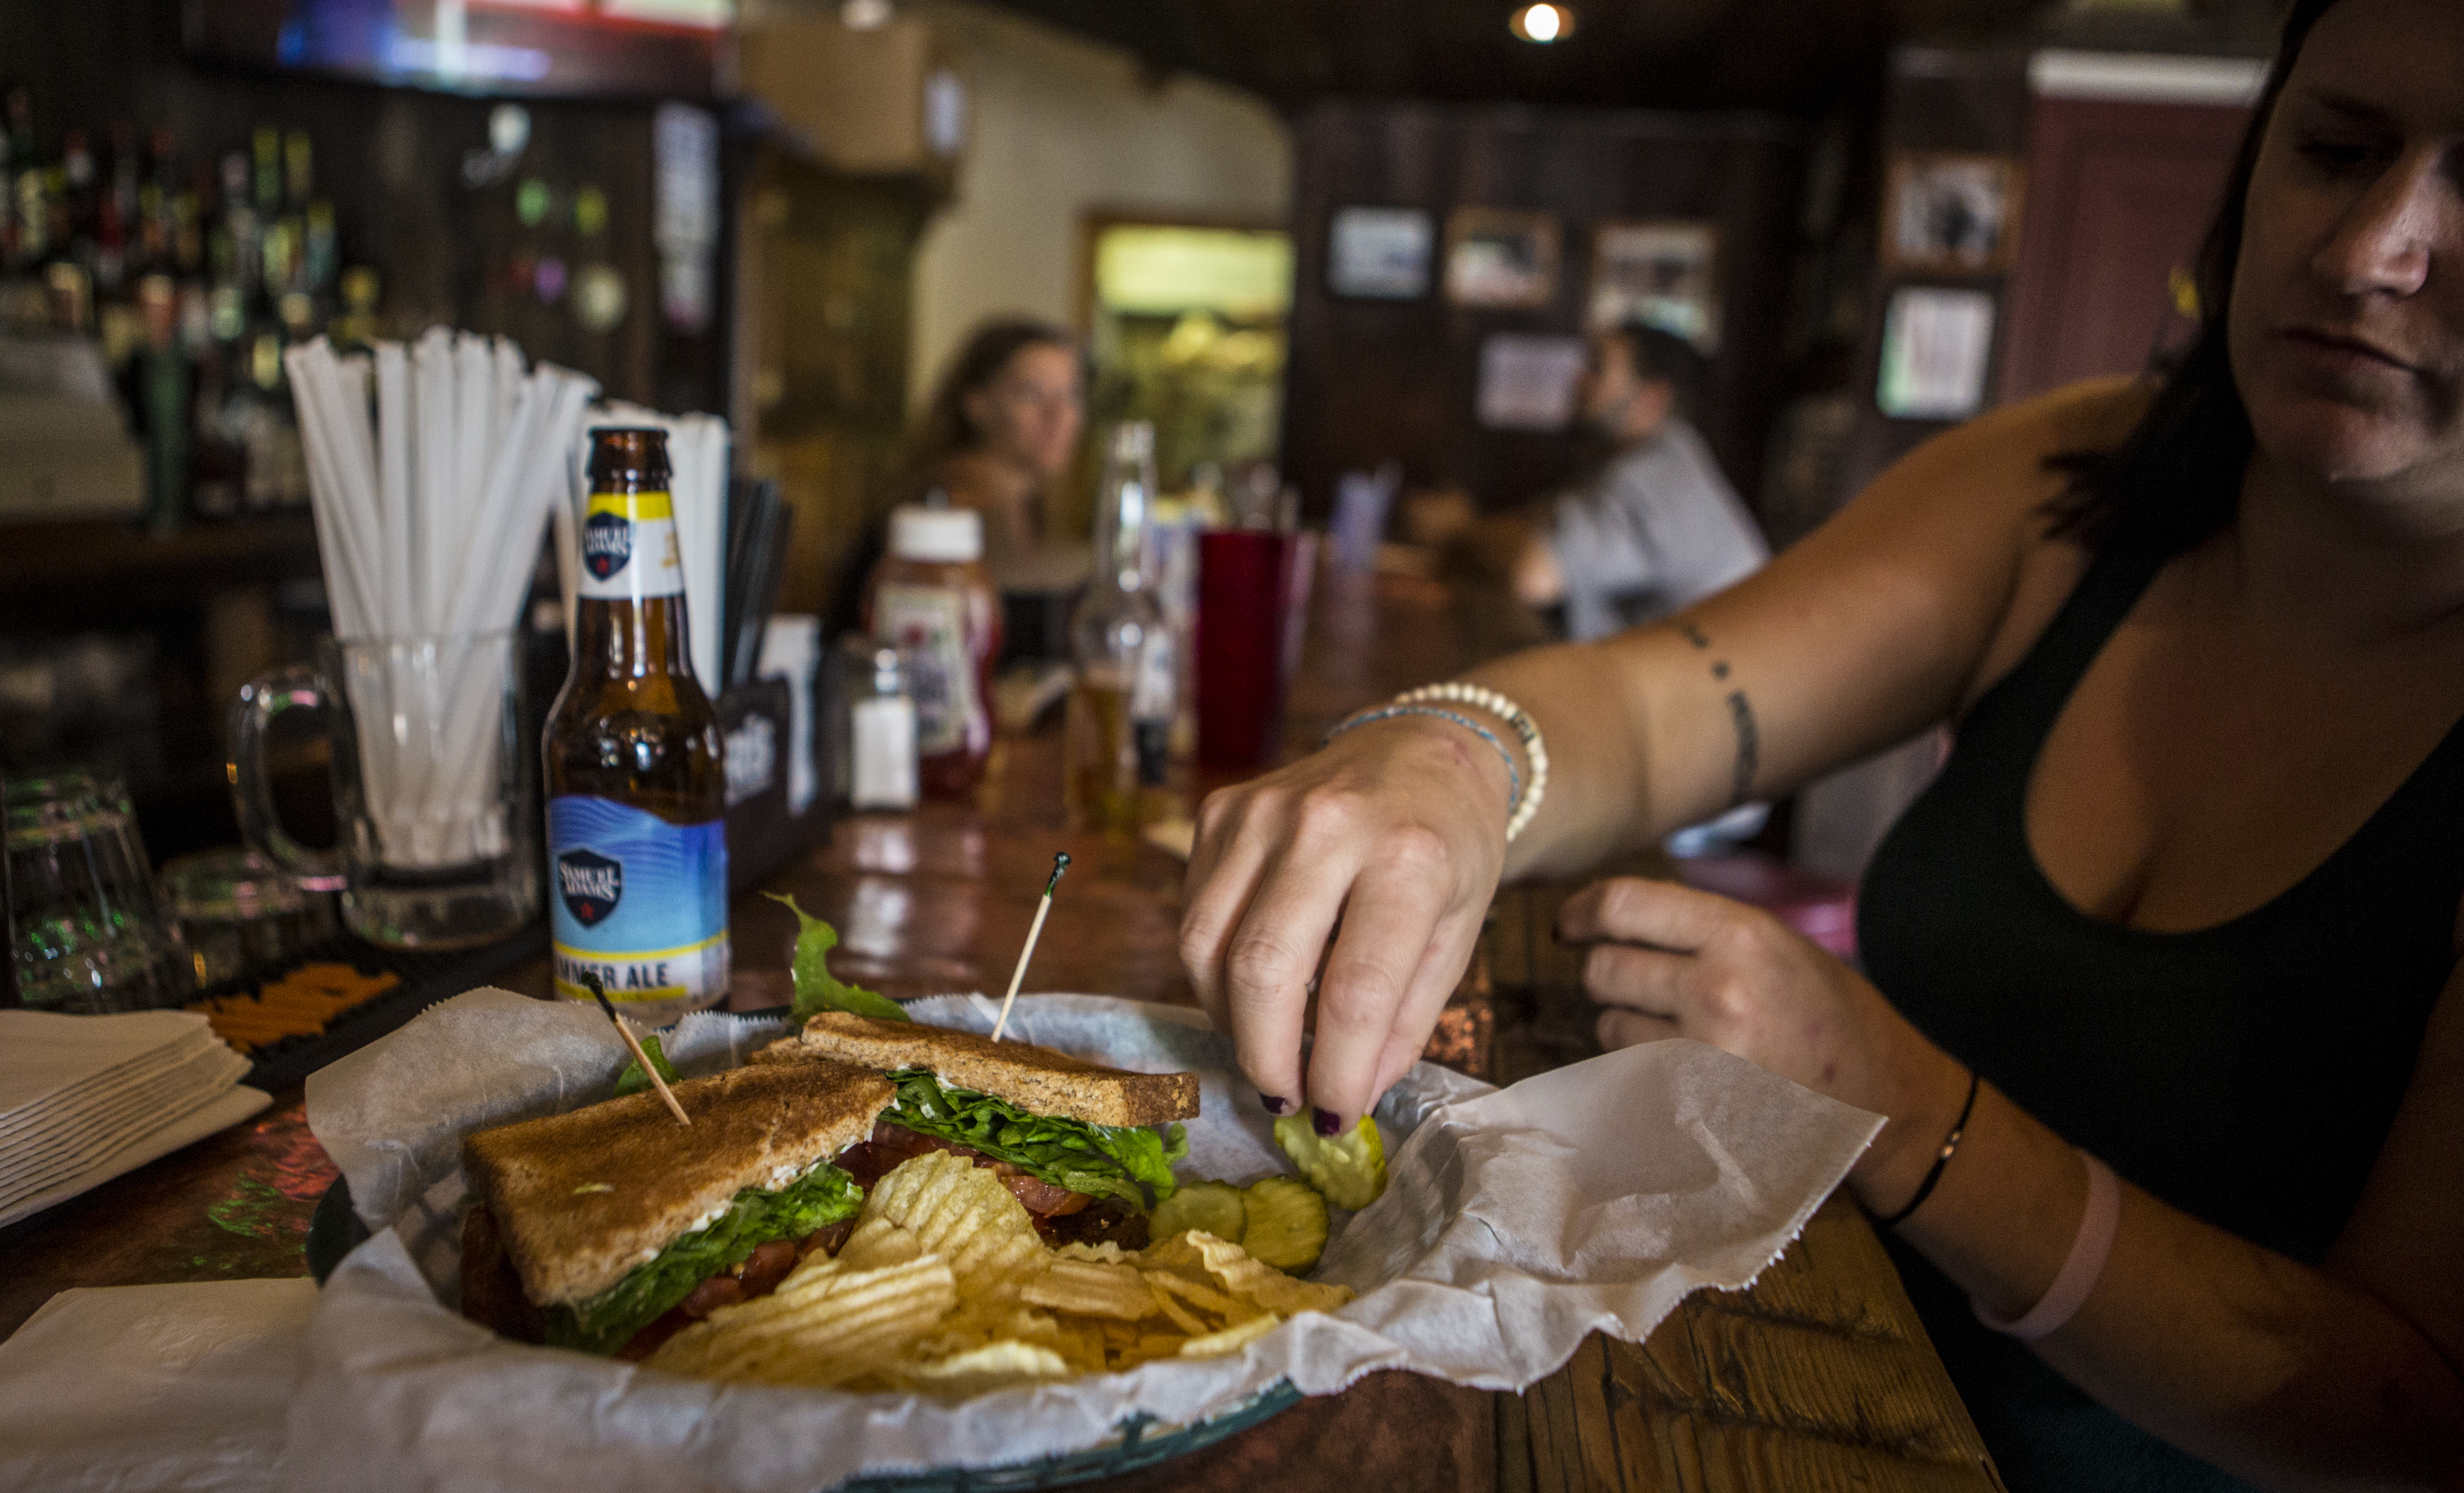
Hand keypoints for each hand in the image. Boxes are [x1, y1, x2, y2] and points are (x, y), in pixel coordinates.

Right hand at [1180, 717, 1509, 1129]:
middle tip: (1284, 1095)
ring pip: (1205, 946)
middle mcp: (1327, 824)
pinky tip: (1252, 983)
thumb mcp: (1458, 940)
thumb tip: (1343, 1101)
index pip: (1354, 994)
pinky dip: (1213, 969)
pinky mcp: (1219, 808)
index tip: (1333, 1115)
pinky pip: (1194, 913)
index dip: (1335, 1072)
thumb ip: (1403, 1025)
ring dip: (1228, 1018)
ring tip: (1267, 1043)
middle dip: (1265, 1056)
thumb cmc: (1449, 853)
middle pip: (1261, 970)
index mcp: (1408, 859)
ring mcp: (1262, 810)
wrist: (1427, 751)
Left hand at [1557, 876, 1967, 1209]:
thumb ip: (1697, 929)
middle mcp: (1717, 991)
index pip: (1624, 904)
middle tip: (1643, 988)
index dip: (1582, 911)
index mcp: (1740, 935)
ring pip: (1609, 1025)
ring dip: (1627, 1027)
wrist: (1882, 1098)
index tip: (1568, 924)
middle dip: (1610, 975)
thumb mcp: (1773, 944)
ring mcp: (1703, 1055)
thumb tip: (1606, 916)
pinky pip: (1627, 1077)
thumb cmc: (1824, 1013)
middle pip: (1604, 968)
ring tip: (1685, 1036)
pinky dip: (1639, 1073)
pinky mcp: (1694, 1108)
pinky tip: (1685, 1073)